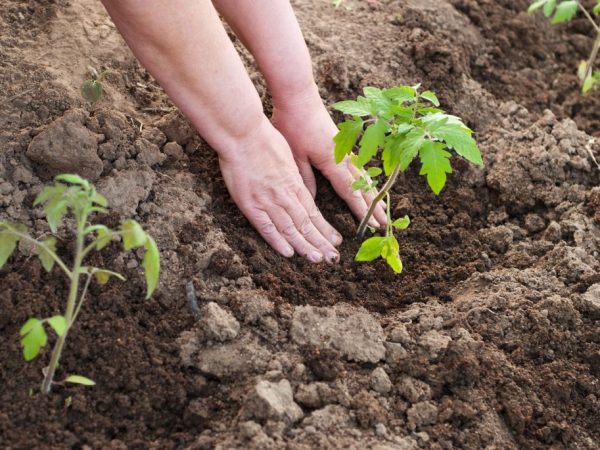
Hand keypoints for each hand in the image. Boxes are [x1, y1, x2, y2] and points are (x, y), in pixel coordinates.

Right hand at [218, 116, 342, 262]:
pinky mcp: (251, 204)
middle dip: (321, 242)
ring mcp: (268, 201)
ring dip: (305, 246)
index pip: (313, 211)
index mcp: (294, 183)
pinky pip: (266, 227)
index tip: (335, 240)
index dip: (325, 228)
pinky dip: (278, 241)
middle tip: (333, 257)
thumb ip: (293, 174)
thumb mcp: (287, 155)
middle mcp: (285, 195)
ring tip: (318, 259)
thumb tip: (298, 185)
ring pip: (291, 229)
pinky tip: (289, 253)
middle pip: (306, 224)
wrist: (243, 134)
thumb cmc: (263, 139)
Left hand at [271, 84, 386, 226]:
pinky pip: (358, 166)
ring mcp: (344, 148)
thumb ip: (305, 178)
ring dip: (372, 193)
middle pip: (362, 186)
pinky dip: (365, 179)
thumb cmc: (293, 123)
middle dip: (373, 206)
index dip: (361, 210)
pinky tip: (367, 184)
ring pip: (363, 176)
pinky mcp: (342, 142)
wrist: (298, 95)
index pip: (350, 191)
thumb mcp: (294, 155)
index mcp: (332, 162)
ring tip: (382, 208)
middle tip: (384, 224)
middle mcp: (343, 157)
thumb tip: (311, 202)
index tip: (371, 226)